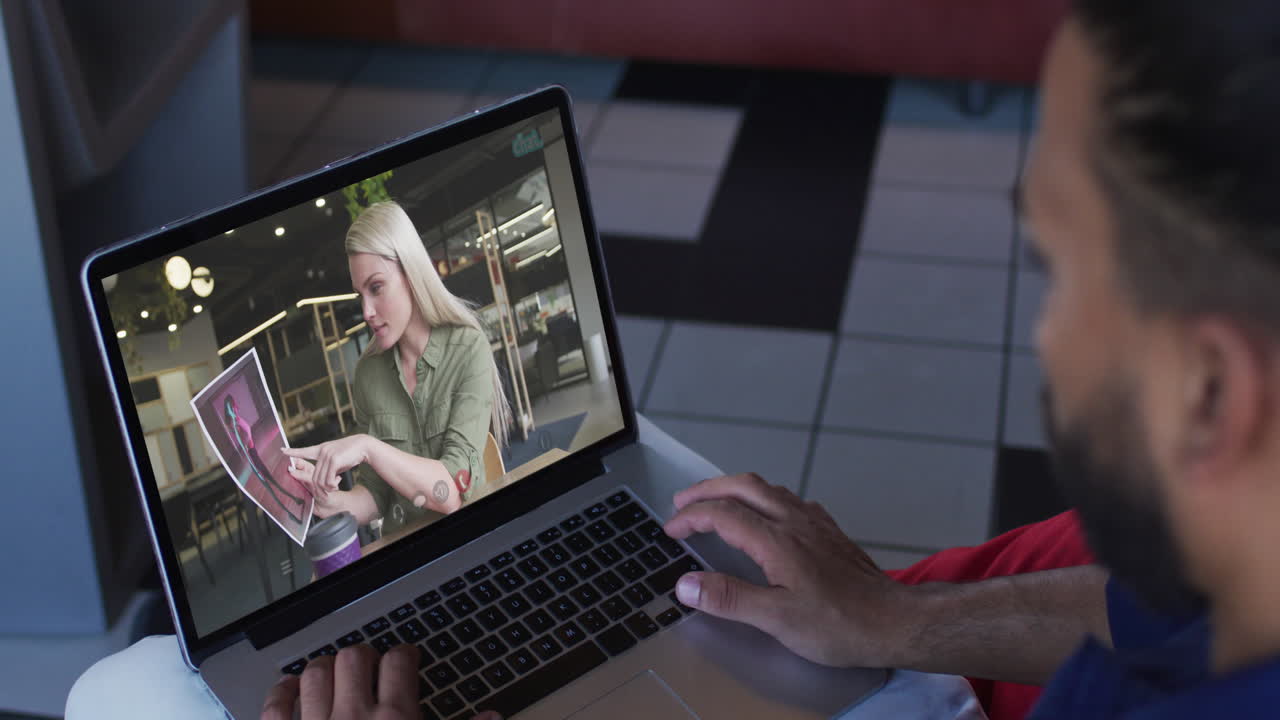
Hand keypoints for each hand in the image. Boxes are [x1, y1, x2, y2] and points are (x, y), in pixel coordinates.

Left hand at [260, 644, 501, 719]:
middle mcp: (353, 718)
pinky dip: (282, 693)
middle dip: (365, 656)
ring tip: (334, 672)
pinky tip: (291, 691)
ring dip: (325, 667)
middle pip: (355, 658)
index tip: (406, 657)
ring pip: (316, 673)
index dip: (405, 654)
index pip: (400, 662)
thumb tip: (493, 718)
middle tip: (371, 665)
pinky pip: (275, 706)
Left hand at [283, 435, 369, 501]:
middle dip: (320, 486)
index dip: (293, 452)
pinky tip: (338, 483)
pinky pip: (328, 478)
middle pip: (314, 475)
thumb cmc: (352, 454)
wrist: (364, 446)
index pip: (304, 451)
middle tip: (331, 489)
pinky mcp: (333, 459)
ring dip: (327, 486)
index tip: (282, 451)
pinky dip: (332, 484)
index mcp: (321, 449)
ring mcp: (327, 454)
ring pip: (320, 479)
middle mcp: (322, 451)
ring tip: (336, 486)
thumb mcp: (337, 460)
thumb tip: (326, 483)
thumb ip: (329, 468)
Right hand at [663, 473, 916, 668]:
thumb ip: (730, 598)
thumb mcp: (777, 619)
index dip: (691, 518)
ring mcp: (815, 523)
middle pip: (743, 487)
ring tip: (715, 501)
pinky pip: (790, 499)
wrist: (894, 621)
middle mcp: (795, 521)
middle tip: (682, 502)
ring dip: (735, 489)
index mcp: (777, 540)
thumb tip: (686, 584)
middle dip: (707, 489)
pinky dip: (765, 498)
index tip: (671, 529)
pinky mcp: (829, 531)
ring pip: (768, 488)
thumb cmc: (839, 624)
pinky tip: (766, 514)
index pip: (722, 514)